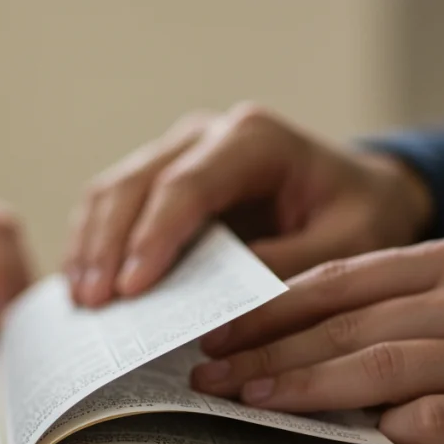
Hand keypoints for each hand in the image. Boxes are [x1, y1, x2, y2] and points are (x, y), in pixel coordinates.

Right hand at [65, 103, 433, 305]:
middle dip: (107, 246)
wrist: (361, 194)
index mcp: (255, 140)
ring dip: (91, 246)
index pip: (186, 186)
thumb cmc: (360, 216)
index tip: (131, 289)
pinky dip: (93, 243)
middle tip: (93, 304)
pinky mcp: (161, 177)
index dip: (151, 237)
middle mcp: (207, 135)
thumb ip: (293, 268)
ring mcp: (178, 151)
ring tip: (82, 302)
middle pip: (135, 185)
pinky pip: (112, 204)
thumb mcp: (350, 245)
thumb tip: (227, 308)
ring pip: (113, 190)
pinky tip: (83, 283)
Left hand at [190, 234, 443, 443]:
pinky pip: (428, 419)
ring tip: (249, 400)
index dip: (270, 309)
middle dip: (265, 350)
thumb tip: (300, 334)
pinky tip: (351, 437)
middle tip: (210, 373)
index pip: (340, 281)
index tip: (219, 331)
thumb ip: (404, 308)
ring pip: (375, 365)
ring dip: (301, 386)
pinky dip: (383, 429)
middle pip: (343, 323)